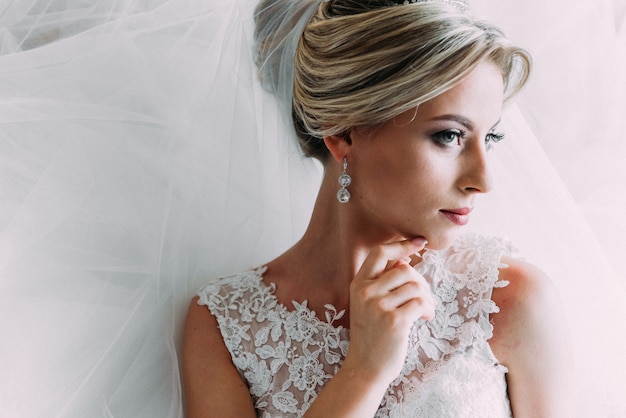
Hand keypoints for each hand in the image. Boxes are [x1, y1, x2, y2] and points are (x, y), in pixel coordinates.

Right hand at [345, 238, 434, 384]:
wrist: (365, 368)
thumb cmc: (372, 335)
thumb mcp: (369, 304)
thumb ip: (382, 282)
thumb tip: (404, 261)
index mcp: (358, 284)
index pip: (380, 252)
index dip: (401, 245)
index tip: (418, 242)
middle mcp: (366, 292)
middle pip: (404, 269)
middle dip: (420, 281)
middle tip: (423, 297)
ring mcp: (378, 306)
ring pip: (415, 286)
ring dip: (426, 297)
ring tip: (424, 310)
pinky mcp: (394, 321)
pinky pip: (420, 302)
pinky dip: (428, 309)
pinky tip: (425, 318)